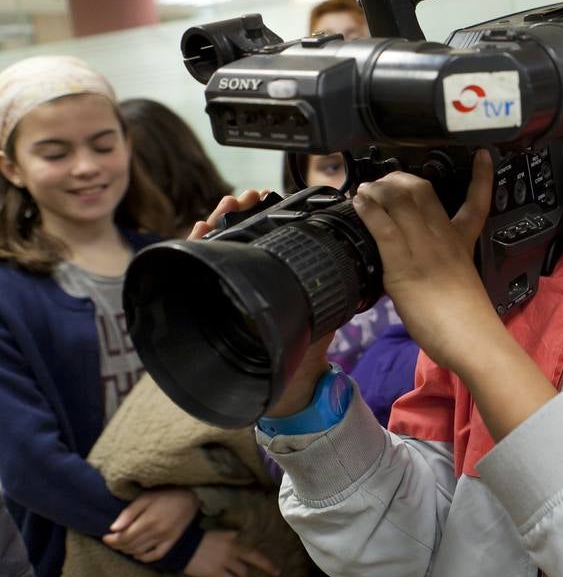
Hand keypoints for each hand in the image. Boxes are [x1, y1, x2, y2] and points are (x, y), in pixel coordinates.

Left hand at [102, 487, 199, 561]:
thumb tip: (113, 529)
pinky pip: (155, 555)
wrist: (192, 496)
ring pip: (140, 551)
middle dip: (117, 545)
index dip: (112, 540)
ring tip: (122, 545)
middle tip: (111, 541)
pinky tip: (137, 554)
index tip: (105, 537)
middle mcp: (157, 532)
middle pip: (130, 545)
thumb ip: (129, 513)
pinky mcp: (172, 542)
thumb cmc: (166, 494)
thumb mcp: (146, 497)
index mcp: (149, 520)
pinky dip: (144, 558)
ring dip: (127, 551)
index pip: (124, 537)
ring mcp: (166, 539)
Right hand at [183, 530, 278, 576]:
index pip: (253, 546)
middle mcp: (233, 548)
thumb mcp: (221, 535)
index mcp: (235, 537)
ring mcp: (225, 560)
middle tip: (276, 572)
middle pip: (255, 557)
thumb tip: (243, 546)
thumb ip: (233, 540)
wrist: (183, 547)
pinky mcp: (216, 572)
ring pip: (244, 573)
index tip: (272, 558)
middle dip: (268, 566)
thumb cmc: (201, 541)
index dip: (263, 554)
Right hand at [190, 191, 334, 417]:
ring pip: (218, 248)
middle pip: (238, 236)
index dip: (262, 213)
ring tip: (227, 206)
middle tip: (246, 197)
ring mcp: (228, 288)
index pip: (263, 235)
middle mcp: (248, 278)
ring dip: (220, 222)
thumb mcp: (322, 306)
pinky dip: (199, 248)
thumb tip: (349, 259)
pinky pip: (202, 271)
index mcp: (274, 274)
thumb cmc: (305, 344)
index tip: (266, 196)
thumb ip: (330, 285)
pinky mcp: (212, 301)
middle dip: (239, 212)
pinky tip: (203, 230)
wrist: (290, 380)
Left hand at [352, 150, 502, 372]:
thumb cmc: (466, 321)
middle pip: (423, 192)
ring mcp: (424, 249)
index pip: (477, 202)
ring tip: (363, 191)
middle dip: (398, 179)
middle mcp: (444, 238)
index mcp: (462, 244)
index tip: (483, 155)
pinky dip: (368, 210)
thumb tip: (422, 271)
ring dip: (376, 190)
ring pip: (399, 202)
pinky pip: (383, 227)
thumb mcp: (458, 284)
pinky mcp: (403, 265)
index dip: (481, 177)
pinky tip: (359, 203)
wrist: (472, 338)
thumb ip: (441, 268)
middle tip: (381, 182)